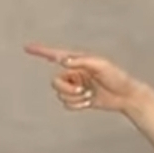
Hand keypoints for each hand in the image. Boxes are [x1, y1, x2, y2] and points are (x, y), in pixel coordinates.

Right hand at [24, 43, 146, 112]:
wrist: (126, 95)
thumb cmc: (116, 77)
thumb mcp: (101, 65)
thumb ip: (81, 61)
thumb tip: (63, 60)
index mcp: (78, 61)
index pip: (55, 55)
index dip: (41, 51)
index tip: (27, 47)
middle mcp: (74, 73)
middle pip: (55, 82)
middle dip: (67, 88)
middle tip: (83, 89)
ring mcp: (75, 86)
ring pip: (61, 95)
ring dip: (74, 97)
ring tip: (89, 95)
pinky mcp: (78, 99)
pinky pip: (67, 104)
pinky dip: (77, 105)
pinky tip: (88, 101)